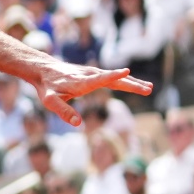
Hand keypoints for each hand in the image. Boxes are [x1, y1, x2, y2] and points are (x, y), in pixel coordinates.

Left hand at [27, 57, 149, 124]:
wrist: (44, 69)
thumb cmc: (47, 86)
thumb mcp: (50, 101)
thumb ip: (63, 112)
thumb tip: (78, 124)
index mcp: (80, 82)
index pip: (99, 79)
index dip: (112, 76)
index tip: (126, 72)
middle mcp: (89, 75)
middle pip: (113, 79)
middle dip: (131, 84)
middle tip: (148, 90)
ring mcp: (93, 73)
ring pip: (116, 78)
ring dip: (132, 82)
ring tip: (149, 88)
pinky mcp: (94, 74)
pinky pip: (113, 78)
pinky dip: (125, 80)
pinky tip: (136, 84)